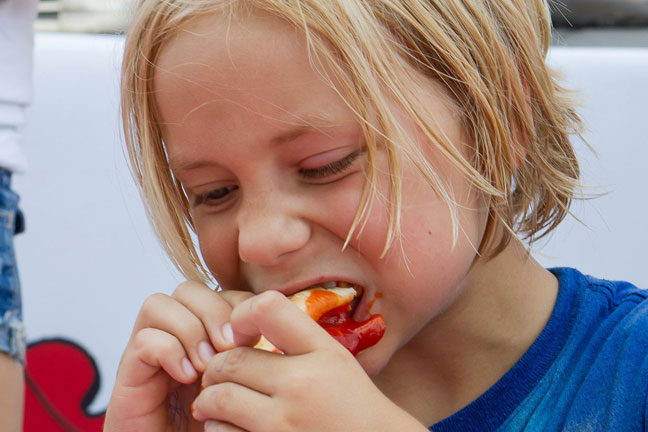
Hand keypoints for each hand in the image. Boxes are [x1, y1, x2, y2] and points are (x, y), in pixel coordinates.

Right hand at [103, 281, 253, 431]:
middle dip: (213, 312)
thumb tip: (269, 332)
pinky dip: (168, 352)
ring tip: (207, 364)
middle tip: (230, 348)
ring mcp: (150, 353)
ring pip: (158, 304)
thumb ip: (252, 356)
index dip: (238, 306)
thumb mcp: (245, 386)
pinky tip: (187, 378)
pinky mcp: (130, 375)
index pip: (220, 292)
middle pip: (188, 289)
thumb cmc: (218, 426)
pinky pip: (143, 340)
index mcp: (208, 334)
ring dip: (189, 329)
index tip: (253, 338)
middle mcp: (176, 336)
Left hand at [191, 291, 426, 431]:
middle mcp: (302, 385)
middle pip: (232, 360)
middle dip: (216, 369)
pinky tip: (228, 427)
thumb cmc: (352, 404)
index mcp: (322, 352)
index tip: (240, 336)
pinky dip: (217, 429)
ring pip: (218, 398)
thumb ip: (296, 338)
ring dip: (209, 401)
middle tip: (217, 377)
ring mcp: (284, 424)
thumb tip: (240, 324)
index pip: (267, 308)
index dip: (241, 316)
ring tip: (215, 404)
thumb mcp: (335, 360)